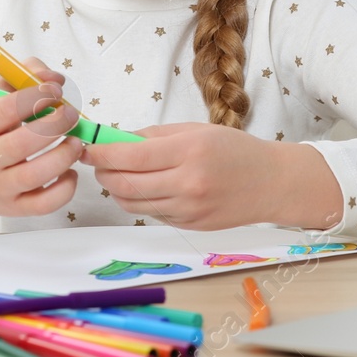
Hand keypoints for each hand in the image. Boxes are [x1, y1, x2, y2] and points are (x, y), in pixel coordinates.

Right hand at [0, 58, 83, 231]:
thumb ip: (22, 79)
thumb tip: (53, 78)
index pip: (5, 109)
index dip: (36, 96)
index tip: (54, 90)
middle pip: (22, 143)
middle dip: (55, 124)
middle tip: (71, 115)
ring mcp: (0, 187)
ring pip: (35, 175)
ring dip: (63, 155)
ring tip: (75, 141)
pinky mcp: (15, 208)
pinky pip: (44, 204)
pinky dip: (64, 188)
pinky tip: (69, 171)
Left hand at [76, 122, 284, 229]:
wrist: (270, 182)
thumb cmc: (235, 150)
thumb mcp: (195, 130)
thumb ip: (154, 136)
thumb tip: (115, 139)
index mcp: (189, 152)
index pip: (130, 156)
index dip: (101, 153)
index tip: (86, 147)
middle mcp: (187, 184)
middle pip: (125, 184)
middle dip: (103, 172)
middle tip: (98, 161)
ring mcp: (188, 209)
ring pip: (133, 204)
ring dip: (117, 189)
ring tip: (120, 174)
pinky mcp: (189, 226)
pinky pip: (151, 214)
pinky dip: (141, 201)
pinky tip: (148, 187)